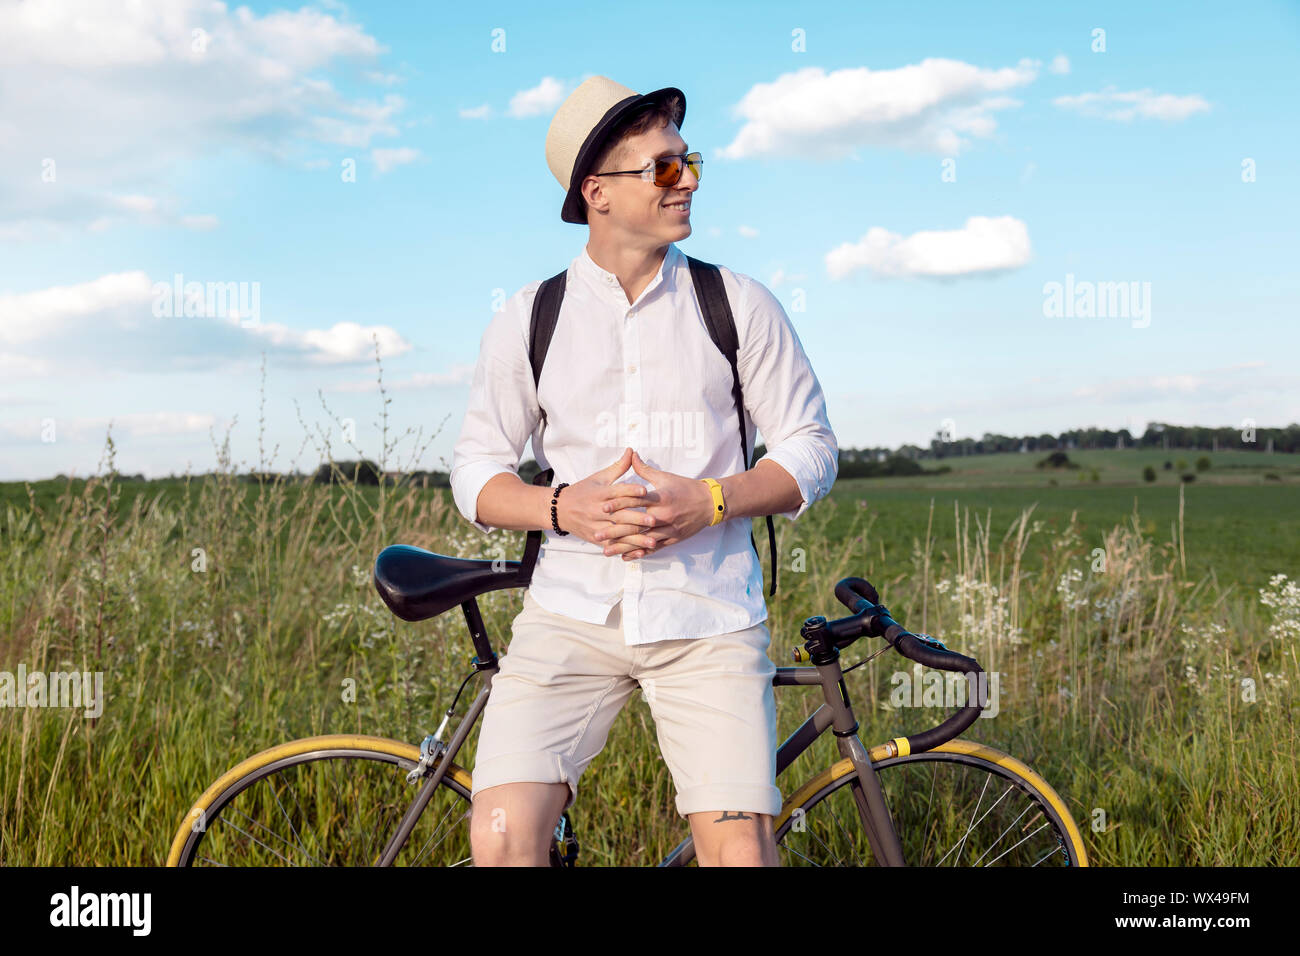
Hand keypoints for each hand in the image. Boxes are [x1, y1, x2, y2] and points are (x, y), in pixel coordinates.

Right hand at [553, 447, 659, 547]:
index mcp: (600, 493)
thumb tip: (632, 450)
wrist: (559, 510)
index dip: (631, 490)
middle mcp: (598, 511)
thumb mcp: (599, 477)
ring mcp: (596, 526)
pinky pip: (613, 546)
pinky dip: (626, 550)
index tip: (646, 491)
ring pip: (618, 533)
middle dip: (637, 519)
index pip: (617, 492)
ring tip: (653, 542)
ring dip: (636, 539)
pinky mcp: (596, 539)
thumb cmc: (583, 491)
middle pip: (619, 515)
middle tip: (654, 520)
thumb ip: (618, 466)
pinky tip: (640, 553)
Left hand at [598, 450, 715, 559]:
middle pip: (636, 524)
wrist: (710, 504)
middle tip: (597, 534)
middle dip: (615, 531)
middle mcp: (664, 515)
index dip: (619, 504)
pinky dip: (639, 553)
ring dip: (624, 546)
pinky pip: (654, 549)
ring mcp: (669, 530)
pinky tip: (626, 557)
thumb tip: (631, 454)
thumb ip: (645, 469)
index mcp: (661, 498)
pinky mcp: (673, 539)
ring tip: (606, 551)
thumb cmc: (686, 488)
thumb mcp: (665, 477)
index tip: (602, 508)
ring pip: (643, 540)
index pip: (636, 501)